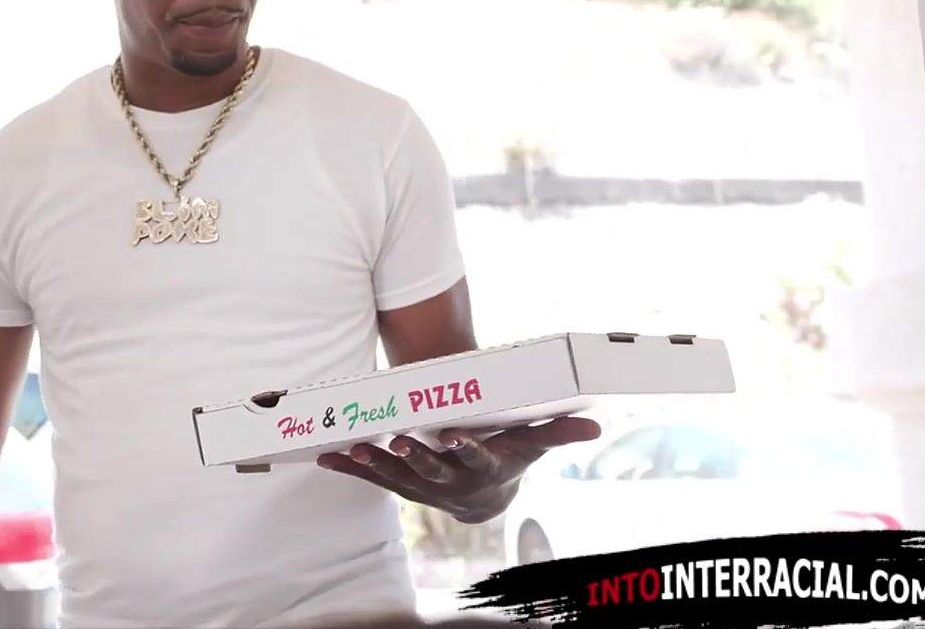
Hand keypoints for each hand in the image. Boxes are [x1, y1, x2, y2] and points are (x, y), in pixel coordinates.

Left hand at [316, 416, 599, 523]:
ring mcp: (422, 486)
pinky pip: (373, 479)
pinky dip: (350, 469)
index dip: (464, 449)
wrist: (482, 497)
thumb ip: (556, 433)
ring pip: (396, 478)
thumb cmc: (506, 460)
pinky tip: (328, 458)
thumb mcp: (530, 447)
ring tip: (354, 451)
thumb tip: (595, 427)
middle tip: (397, 441)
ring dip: (374, 465)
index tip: (453, 436)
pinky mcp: (400, 485)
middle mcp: (450, 482)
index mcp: (482, 468)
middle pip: (430, 472)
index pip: (474, 459)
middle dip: (414, 458)